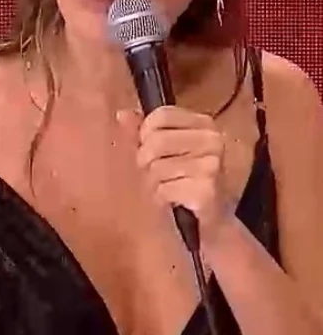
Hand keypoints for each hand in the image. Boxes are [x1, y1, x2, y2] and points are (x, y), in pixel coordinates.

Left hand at [118, 105, 238, 244]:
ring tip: (168, 186)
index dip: (145, 132)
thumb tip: (121, 114)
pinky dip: (162, 197)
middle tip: (156, 172)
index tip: (147, 146)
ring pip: (157, 167)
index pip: (162, 116)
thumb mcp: (165, 150)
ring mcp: (212, 166)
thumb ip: (142, 130)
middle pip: (156, 141)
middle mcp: (212, 141)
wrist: (213, 220)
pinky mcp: (207, 190)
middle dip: (146, 160)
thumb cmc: (186, 179)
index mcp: (203, 124)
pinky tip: (174, 199)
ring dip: (155, 182)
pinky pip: (164, 189)